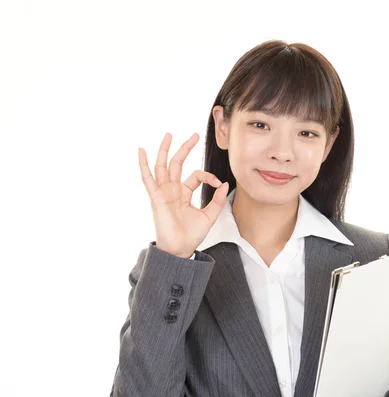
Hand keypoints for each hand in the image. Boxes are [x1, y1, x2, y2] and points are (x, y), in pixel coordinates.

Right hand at [138, 132, 228, 257]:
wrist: (180, 249)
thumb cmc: (192, 235)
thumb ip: (218, 200)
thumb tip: (224, 184)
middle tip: (195, 135)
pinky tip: (142, 151)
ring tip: (170, 135)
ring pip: (163, 166)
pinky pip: (148, 178)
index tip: (218, 183)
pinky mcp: (156, 197)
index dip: (208, 176)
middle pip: (178, 164)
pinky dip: (144, 164)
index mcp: (184, 194)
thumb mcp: (209, 215)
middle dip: (186, 149)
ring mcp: (163, 192)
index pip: (196, 176)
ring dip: (166, 150)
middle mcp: (173, 190)